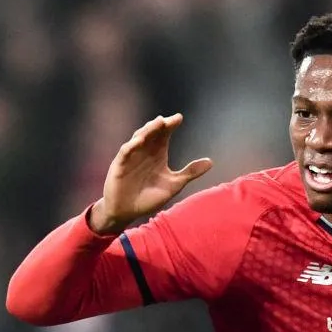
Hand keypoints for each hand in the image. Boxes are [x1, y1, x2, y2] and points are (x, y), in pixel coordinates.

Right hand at [87, 113, 213, 234]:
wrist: (127, 212)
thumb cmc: (148, 198)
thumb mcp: (173, 185)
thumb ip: (190, 173)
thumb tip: (211, 162)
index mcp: (157, 154)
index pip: (164, 135)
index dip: (170, 125)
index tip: (179, 118)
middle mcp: (144, 151)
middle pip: (152, 133)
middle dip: (160, 125)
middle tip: (170, 120)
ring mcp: (131, 157)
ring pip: (138, 138)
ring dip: (147, 130)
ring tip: (158, 123)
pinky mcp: (120, 165)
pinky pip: (125, 152)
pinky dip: (132, 145)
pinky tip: (140, 140)